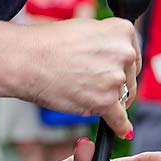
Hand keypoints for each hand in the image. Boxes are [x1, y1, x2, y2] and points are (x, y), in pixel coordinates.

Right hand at [20, 17, 139, 138]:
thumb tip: (118, 57)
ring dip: (109, 99)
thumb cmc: (49, 43)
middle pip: (129, 76)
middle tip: (92, 83)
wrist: (28, 60)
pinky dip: (121, 127)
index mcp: (121, 30)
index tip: (111, 70)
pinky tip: (123, 131)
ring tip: (86, 95)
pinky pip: (120, 119)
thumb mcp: (85, 29)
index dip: (120, 65)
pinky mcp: (106, 101)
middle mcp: (124, 52)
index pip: (132, 54)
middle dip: (115, 82)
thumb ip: (106, 42)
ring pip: (122, 97)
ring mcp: (116, 78)